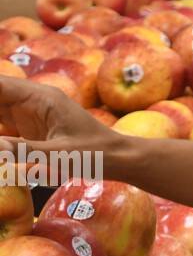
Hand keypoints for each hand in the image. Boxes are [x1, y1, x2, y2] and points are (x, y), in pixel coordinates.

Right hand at [0, 76, 115, 169]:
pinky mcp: (28, 129)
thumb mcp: (60, 154)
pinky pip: (0, 125)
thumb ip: (23, 150)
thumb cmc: (95, 153)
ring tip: (0, 138)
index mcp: (40, 97)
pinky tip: (0, 142)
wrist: (118, 158)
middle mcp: (31, 100)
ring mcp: (28, 114)